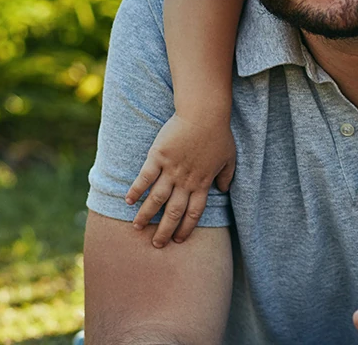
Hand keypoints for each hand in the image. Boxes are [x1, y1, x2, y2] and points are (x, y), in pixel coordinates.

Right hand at [125, 109, 236, 246]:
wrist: (204, 113)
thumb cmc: (219, 133)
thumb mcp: (230, 158)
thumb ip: (226, 176)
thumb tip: (224, 189)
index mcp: (203, 183)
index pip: (194, 212)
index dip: (186, 227)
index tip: (179, 239)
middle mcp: (186, 181)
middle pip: (174, 212)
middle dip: (165, 230)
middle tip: (157, 244)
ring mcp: (171, 170)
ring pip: (157, 199)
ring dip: (147, 215)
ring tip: (137, 227)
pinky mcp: (158, 156)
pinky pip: (145, 177)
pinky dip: (136, 190)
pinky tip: (128, 201)